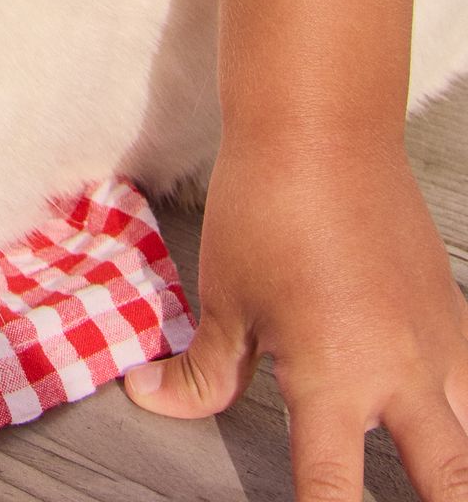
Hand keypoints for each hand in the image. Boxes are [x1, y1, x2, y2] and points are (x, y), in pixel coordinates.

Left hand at [125, 135, 467, 499]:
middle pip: (446, 482)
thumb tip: (155, 399)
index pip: (332, 491)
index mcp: (334, 379)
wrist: (322, 127)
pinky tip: (440, 403)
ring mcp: (437, 341)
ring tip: (430, 471)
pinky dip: (460, 400)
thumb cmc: (266, 207)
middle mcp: (399, 373)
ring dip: (453, 462)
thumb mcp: (224, 296)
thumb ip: (204, 367)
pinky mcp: (452, 308)